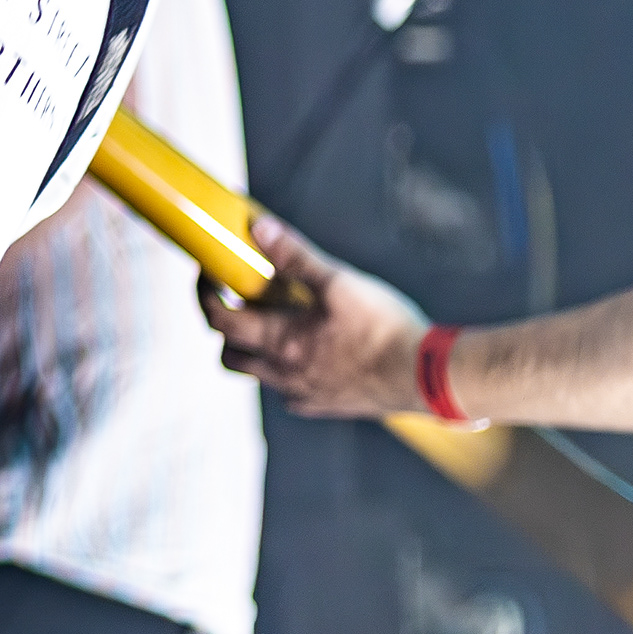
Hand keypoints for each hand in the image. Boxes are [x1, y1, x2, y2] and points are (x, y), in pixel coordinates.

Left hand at [198, 210, 436, 418]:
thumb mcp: (339, 282)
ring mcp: (302, 393)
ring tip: (278, 321)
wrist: (427, 376)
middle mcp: (282, 374)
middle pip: (230, 353)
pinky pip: (289, 391)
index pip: (219, 319)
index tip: (207, 275)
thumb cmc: (385, 330)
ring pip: (258, 375)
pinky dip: (287, 370)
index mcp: (279, 341)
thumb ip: (296, 256)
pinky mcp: (325, 405)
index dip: (204, 295)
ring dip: (255, 349)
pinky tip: (310, 351)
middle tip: (240, 299)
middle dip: (226, 326)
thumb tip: (260, 228)